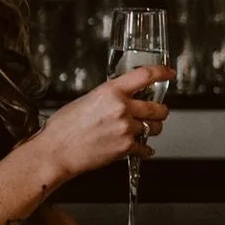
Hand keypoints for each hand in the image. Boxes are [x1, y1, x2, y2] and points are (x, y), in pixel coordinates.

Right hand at [37, 65, 170, 185]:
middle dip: (161, 110)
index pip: (145, 75)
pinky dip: (145, 149)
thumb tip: (122, 99)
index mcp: (111, 91)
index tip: (169, 73)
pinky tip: (141, 148)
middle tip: (159, 112)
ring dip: (153, 128)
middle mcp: (122, 108)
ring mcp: (126, 128)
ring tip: (144, 130)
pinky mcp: (125, 147)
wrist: (56, 152)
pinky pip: (145, 147)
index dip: (162, 72)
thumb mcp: (86, 100)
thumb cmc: (63, 128)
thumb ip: (108, 97)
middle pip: (157, 107)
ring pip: (154, 127)